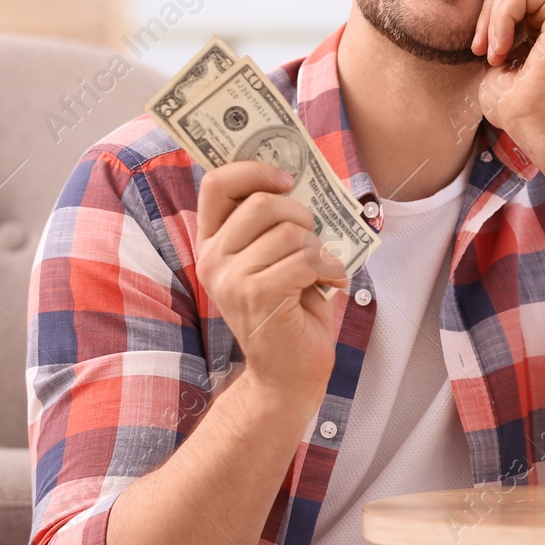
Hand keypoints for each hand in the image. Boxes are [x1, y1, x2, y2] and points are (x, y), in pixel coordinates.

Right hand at [195, 161, 348, 416]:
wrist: (288, 374)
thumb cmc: (290, 311)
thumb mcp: (276, 259)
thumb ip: (275, 223)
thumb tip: (300, 176)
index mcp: (212, 243)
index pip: (216, 183)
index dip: (254, 170)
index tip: (287, 179)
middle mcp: (213, 259)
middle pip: (262, 202)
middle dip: (302, 213)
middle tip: (314, 239)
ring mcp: (231, 279)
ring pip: (289, 231)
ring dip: (318, 246)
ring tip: (319, 269)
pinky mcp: (257, 295)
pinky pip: (304, 258)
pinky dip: (329, 267)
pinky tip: (331, 282)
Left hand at [471, 0, 544, 152]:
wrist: (541, 124)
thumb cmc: (519, 106)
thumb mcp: (499, 61)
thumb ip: (498, 30)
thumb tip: (491, 15)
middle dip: (489, 10)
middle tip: (483, 51)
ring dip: (490, 20)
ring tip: (492, 55)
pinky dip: (500, 20)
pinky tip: (501, 51)